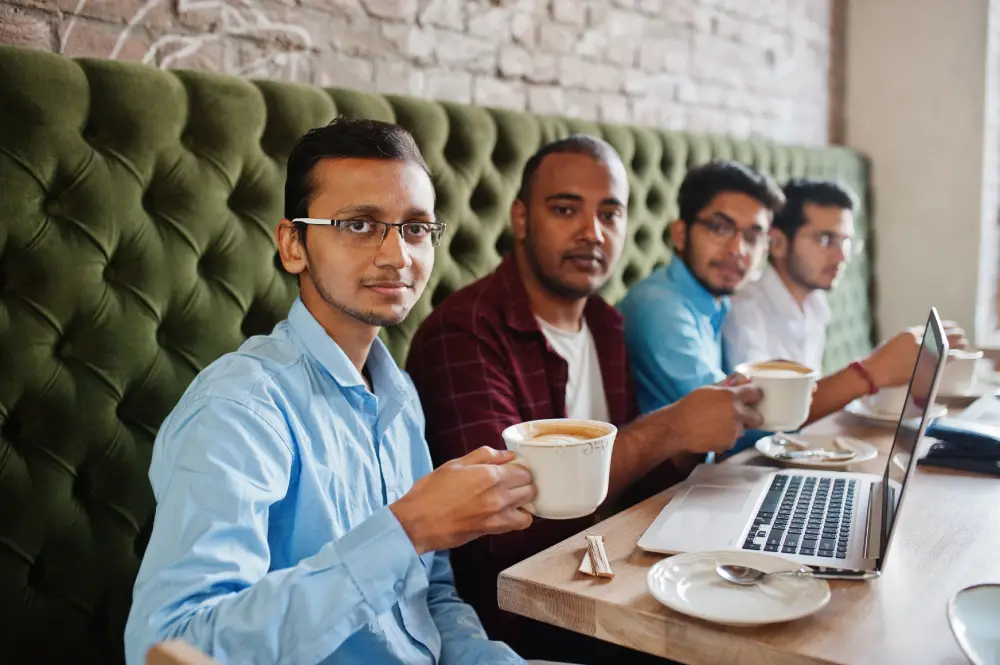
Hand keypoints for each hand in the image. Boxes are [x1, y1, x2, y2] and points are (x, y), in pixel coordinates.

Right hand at [390, 446, 535, 554]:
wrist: (418, 522)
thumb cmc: (431, 492)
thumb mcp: (455, 464)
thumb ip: (484, 456)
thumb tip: (507, 455)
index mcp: (489, 475)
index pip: (523, 470)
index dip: (519, 467)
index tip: (512, 468)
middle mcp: (498, 495)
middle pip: (530, 487)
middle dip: (525, 482)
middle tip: (513, 482)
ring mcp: (497, 514)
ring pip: (529, 506)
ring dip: (525, 500)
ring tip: (513, 497)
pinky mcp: (493, 530)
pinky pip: (520, 523)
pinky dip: (520, 517)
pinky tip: (509, 512)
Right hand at [667, 384, 764, 453]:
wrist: (677, 428)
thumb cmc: (689, 407)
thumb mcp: (707, 390)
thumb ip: (725, 388)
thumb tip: (737, 383)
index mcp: (732, 396)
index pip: (756, 393)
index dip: (755, 395)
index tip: (753, 397)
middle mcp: (737, 413)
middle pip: (758, 417)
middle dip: (752, 417)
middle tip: (742, 416)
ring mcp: (734, 430)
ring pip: (744, 430)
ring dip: (736, 428)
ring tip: (719, 426)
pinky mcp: (729, 443)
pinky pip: (733, 440)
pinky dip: (727, 438)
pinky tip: (714, 433)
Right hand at [867, 322, 967, 387]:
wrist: (874, 371)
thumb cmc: (880, 359)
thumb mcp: (894, 343)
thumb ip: (909, 342)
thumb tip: (922, 343)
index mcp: (909, 333)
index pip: (932, 327)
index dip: (945, 327)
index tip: (952, 326)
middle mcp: (918, 340)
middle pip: (943, 334)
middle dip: (954, 334)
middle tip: (961, 335)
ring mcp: (923, 353)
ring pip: (946, 345)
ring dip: (957, 344)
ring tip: (964, 343)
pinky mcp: (926, 365)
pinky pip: (944, 358)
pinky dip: (953, 356)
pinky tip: (958, 355)